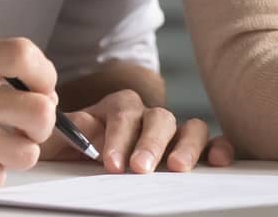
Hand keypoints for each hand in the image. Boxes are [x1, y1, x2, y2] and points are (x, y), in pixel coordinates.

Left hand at [53, 90, 236, 173]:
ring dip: (186, 145)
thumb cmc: (72, 150)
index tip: (112, 162)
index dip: (119, 135)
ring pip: (190, 127)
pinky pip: (211, 143)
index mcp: (117, 108)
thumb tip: (78, 128)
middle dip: (151, 143)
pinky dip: (218, 147)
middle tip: (140, 168)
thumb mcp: (58, 142)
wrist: (80, 157)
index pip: (124, 111)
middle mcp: (148, 117)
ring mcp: (172, 134)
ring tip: (177, 167)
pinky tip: (218, 160)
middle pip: (159, 117)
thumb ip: (62, 133)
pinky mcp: (190, 151)